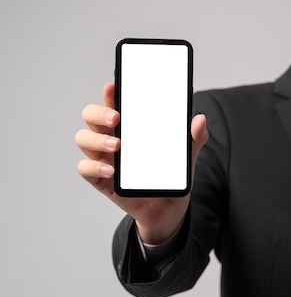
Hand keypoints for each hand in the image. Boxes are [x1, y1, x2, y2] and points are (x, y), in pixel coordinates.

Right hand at [75, 83, 208, 243]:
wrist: (168, 209)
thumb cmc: (170, 175)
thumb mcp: (186, 155)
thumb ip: (194, 137)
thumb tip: (201, 119)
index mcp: (130, 126)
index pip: (115, 102)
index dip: (110, 93)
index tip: (113, 86)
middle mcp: (112, 137)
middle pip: (91, 116)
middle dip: (99, 112)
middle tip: (116, 118)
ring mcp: (104, 157)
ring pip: (84, 138)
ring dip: (97, 138)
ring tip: (117, 144)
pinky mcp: (101, 179)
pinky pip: (86, 168)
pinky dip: (94, 166)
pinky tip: (110, 169)